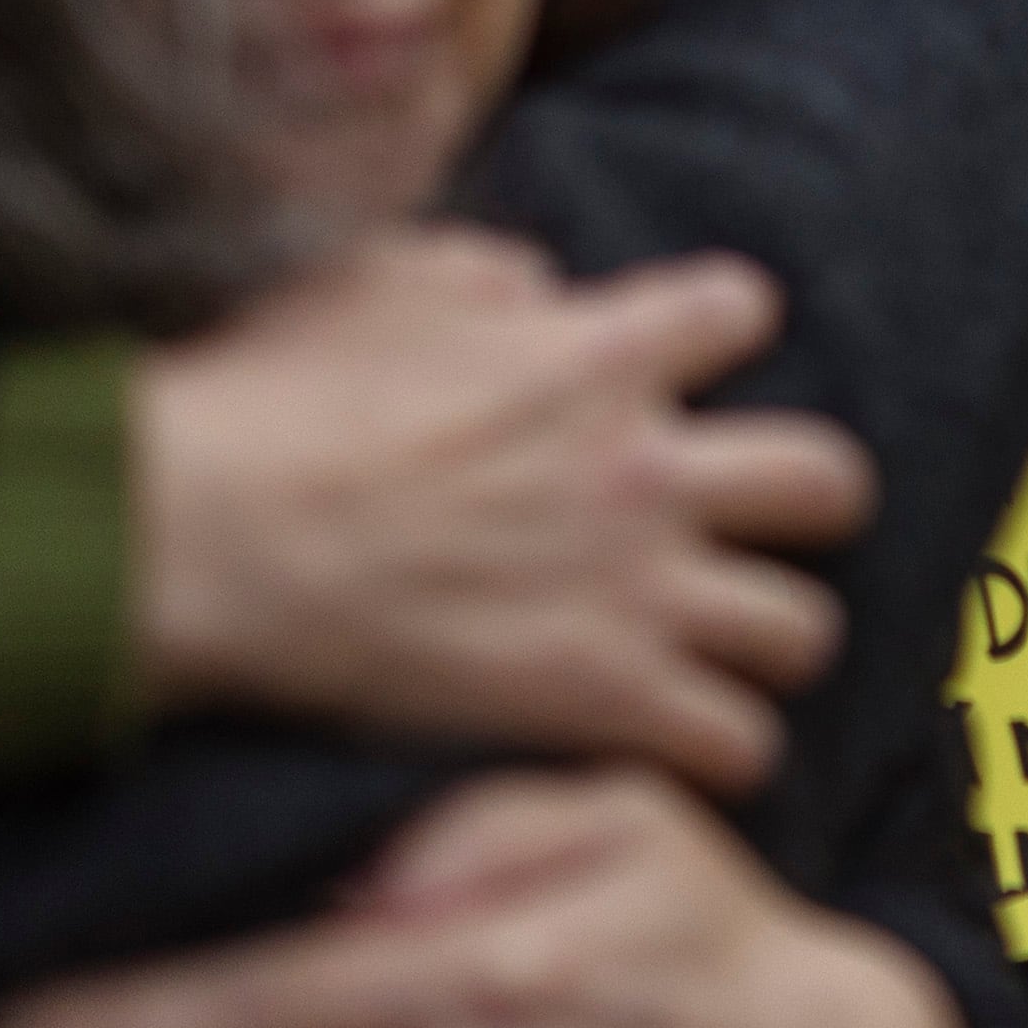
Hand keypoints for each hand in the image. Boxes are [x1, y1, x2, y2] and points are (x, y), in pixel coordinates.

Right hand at [135, 229, 874, 796]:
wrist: (198, 537)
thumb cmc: (269, 401)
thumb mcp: (383, 280)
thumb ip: (491, 276)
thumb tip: (541, 290)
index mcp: (601, 352)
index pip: (744, 309)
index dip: (719, 335)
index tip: (682, 366)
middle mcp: (646, 471)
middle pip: (829, 483)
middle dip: (803, 506)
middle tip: (747, 527)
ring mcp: (635, 593)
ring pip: (803, 630)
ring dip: (766, 641)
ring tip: (718, 651)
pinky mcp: (601, 701)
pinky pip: (740, 745)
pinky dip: (716, 750)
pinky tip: (671, 742)